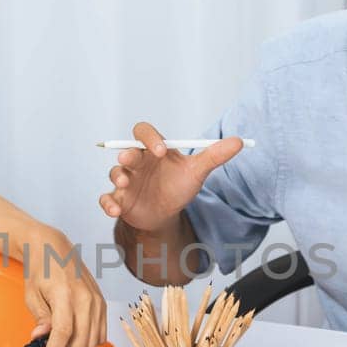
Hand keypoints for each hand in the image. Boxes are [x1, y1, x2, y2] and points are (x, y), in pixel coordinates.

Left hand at [22, 229, 108, 346]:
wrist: (54, 248)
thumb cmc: (41, 269)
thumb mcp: (32, 295)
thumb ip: (40, 319)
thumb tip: (41, 338)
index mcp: (65, 295)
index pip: (63, 334)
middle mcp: (86, 299)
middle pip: (81, 341)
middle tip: (49, 346)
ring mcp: (97, 301)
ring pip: (93, 341)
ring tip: (61, 339)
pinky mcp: (102, 302)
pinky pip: (102, 332)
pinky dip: (89, 339)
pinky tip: (75, 334)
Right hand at [99, 121, 245, 232]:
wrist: (167, 214)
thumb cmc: (178, 187)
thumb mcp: (196, 172)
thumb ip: (215, 156)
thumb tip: (240, 142)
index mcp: (153, 150)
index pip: (144, 133)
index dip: (150, 138)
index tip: (161, 151)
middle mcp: (136, 162)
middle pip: (126, 151)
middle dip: (127, 156)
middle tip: (130, 160)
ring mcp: (126, 181)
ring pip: (115, 173)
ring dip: (118, 177)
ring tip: (124, 185)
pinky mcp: (119, 199)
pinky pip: (106, 198)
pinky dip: (108, 204)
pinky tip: (115, 211)